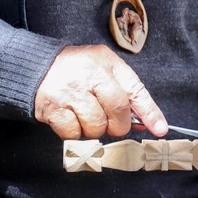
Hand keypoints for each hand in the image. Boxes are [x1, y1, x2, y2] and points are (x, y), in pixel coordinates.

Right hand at [33, 46, 167, 139]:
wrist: (38, 67)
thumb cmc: (78, 70)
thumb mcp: (104, 69)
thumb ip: (125, 92)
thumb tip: (144, 122)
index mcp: (106, 62)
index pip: (135, 90)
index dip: (150, 112)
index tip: (160, 129)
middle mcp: (90, 75)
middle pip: (117, 111)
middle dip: (118, 124)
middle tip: (110, 122)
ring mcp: (70, 92)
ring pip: (96, 126)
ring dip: (95, 129)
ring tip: (86, 115)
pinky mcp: (53, 109)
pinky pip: (74, 134)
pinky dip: (75, 133)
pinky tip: (71, 119)